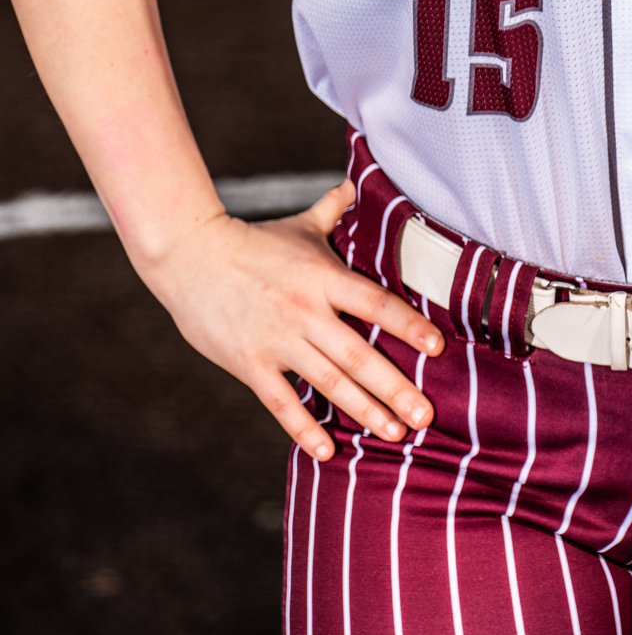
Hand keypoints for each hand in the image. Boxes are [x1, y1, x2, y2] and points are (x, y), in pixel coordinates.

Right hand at [145, 181, 443, 460]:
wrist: (191, 256)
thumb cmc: (253, 242)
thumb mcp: (299, 225)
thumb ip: (332, 210)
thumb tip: (355, 183)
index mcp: (323, 277)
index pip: (375, 303)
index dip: (408, 325)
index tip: (438, 346)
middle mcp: (305, 311)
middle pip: (358, 354)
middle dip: (395, 387)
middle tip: (425, 416)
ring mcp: (276, 340)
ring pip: (328, 382)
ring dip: (363, 411)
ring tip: (394, 434)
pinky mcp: (249, 364)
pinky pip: (281, 403)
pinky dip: (304, 428)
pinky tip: (328, 451)